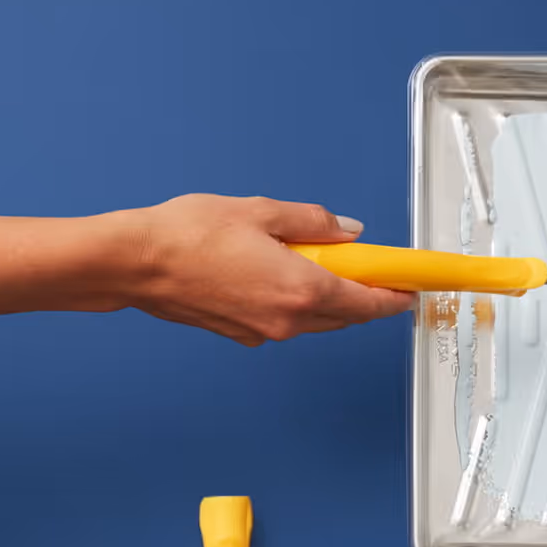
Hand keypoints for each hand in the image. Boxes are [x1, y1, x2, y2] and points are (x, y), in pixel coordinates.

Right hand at [122, 194, 414, 345]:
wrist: (135, 264)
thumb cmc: (188, 234)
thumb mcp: (260, 211)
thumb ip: (312, 223)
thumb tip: (349, 232)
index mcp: (303, 290)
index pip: (368, 301)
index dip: (394, 296)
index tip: (411, 290)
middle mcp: (290, 321)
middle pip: (346, 315)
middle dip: (363, 295)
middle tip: (369, 270)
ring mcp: (267, 333)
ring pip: (317, 320)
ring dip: (328, 298)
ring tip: (316, 264)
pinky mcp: (245, 335)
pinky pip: (286, 321)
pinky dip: (295, 303)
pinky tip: (278, 276)